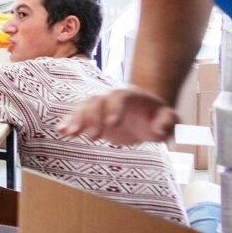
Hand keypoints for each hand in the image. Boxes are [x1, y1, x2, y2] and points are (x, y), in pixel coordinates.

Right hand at [57, 87, 177, 144]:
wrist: (146, 113)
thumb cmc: (160, 117)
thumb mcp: (170, 119)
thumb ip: (169, 121)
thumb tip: (160, 128)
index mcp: (129, 95)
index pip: (118, 97)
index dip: (114, 109)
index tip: (112, 124)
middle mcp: (110, 97)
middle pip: (97, 102)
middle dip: (92, 117)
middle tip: (92, 137)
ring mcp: (100, 106)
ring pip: (83, 108)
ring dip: (75, 120)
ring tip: (68, 133)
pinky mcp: (92, 117)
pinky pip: (77, 116)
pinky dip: (69, 123)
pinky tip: (61, 132)